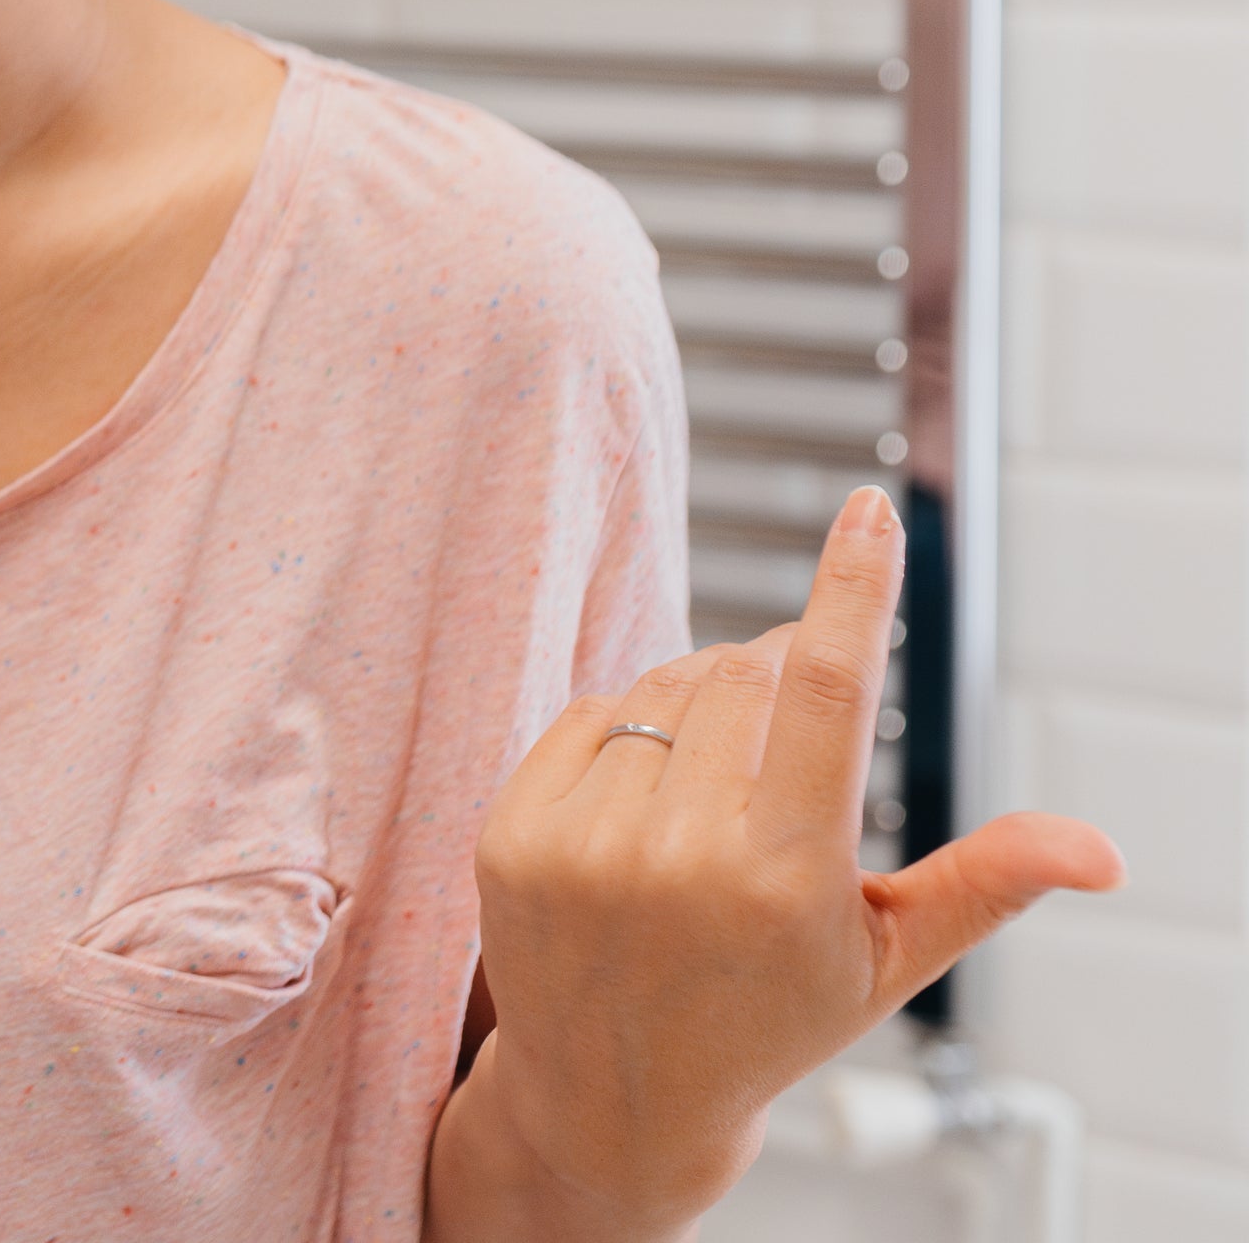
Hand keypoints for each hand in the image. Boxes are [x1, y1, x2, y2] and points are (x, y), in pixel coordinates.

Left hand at [452, 486, 1123, 1232]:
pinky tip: (647, 802)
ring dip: (705, 705)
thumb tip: (1098, 849)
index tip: (872, 512)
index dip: (852, 592)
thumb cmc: (766, 1021)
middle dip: (780, 678)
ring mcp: (584, 844)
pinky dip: (629, 731)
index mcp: (784, 878)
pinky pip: (591, 712)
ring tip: (718, 795)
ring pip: (666, 686)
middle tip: (792, 743)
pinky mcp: (513, 832)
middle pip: (746, 675)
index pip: (826, 694)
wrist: (614, 1100)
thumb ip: (983, 883)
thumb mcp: (884, 960)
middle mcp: (678, 857)